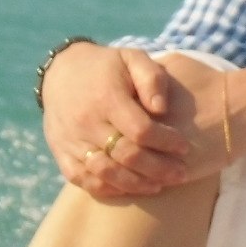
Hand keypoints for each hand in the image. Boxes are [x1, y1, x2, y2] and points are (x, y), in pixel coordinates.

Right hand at [40, 44, 194, 199]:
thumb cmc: (107, 67)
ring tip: (159, 185)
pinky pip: (83, 179)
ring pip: (105, 173)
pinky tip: (129, 188)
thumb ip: (152, 79)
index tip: (184, 147)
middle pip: (126, 156)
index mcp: (107, 98)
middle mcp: (86, 122)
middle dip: (158, 169)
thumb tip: (162, 109)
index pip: (141, 130)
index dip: (165, 142)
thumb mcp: (133, 58)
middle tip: (180, 174)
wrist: (61, 72)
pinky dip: (108, 188)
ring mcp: (71, 140)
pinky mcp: (61, 153)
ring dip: (136, 184)